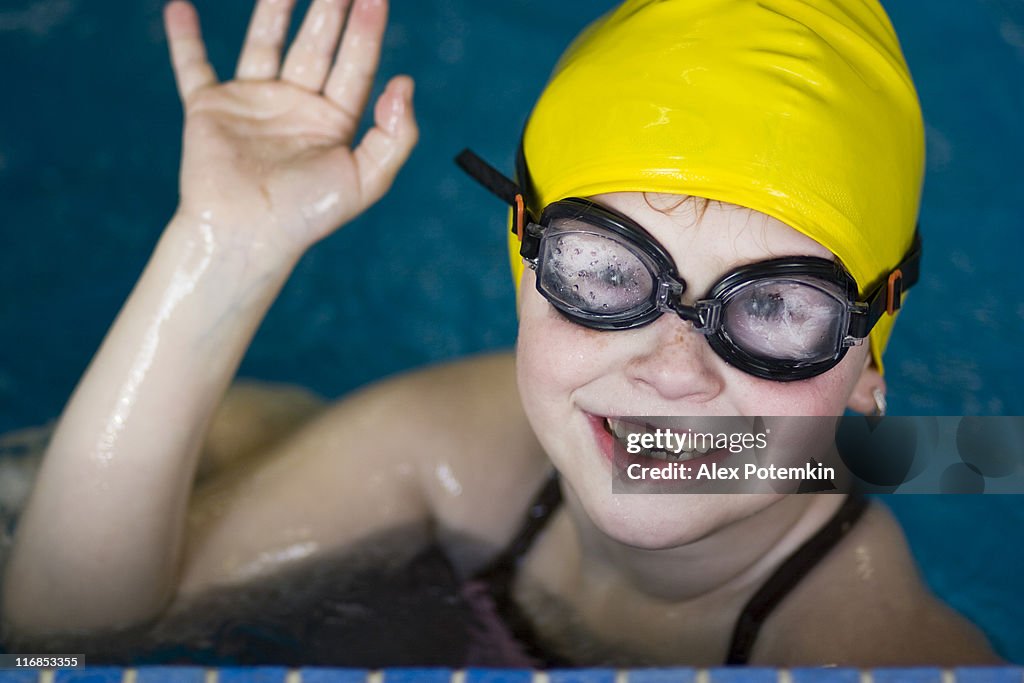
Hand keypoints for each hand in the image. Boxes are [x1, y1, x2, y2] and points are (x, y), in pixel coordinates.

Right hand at [163, 0, 416, 258]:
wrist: (247, 235)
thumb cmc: (307, 215)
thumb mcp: (367, 181)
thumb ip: (395, 136)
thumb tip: (404, 83)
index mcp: (333, 122)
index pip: (355, 64)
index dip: (366, 29)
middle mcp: (295, 106)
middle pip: (316, 45)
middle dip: (329, 7)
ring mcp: (252, 104)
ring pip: (264, 42)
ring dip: (274, 8)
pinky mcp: (209, 109)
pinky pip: (193, 67)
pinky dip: (184, 39)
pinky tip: (180, 7)